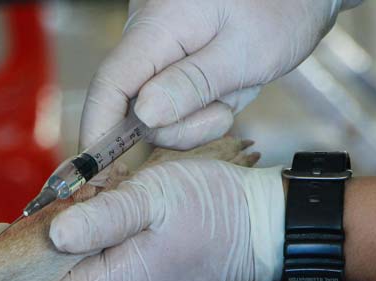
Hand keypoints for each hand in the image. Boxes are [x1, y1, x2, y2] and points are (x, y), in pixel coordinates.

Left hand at [23, 160, 284, 280]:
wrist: (267, 230)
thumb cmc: (215, 210)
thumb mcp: (153, 196)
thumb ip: (101, 217)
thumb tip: (50, 235)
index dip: (18, 269)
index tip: (10, 230)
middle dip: (51, 247)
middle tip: (59, 202)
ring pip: (87, 279)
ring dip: (81, 244)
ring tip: (98, 204)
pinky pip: (113, 276)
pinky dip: (105, 249)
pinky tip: (120, 219)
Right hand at [80, 0, 362, 150]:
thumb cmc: (281, 11)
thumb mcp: (245, 54)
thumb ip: (192, 85)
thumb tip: (145, 116)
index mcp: (159, 25)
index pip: (111, 83)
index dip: (98, 129)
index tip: (95, 170)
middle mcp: (148, 36)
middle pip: (134, 107)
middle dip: (178, 126)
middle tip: (223, 109)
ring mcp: (159, 52)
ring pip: (156, 113)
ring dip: (195, 118)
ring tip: (230, 90)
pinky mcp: (171, 65)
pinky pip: (172, 105)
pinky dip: (199, 110)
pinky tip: (225, 89)